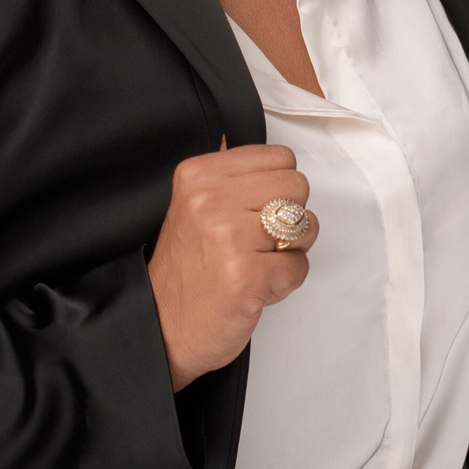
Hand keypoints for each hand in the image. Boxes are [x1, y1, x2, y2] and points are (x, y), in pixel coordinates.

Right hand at [145, 143, 313, 390]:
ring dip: (290, 251)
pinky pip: (299, 266)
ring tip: (256, 263)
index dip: (277, 189)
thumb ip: (226, 175)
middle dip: (289, 218)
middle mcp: (210, 200)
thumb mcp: (192, 204)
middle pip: (297, 187)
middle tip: (258, 242)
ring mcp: (228, 237)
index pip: (280, 158)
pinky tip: (256, 286)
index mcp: (199, 176)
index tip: (253, 213)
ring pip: (305, 225)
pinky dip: (285, 282)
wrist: (162, 327)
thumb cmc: (186, 271)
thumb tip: (245, 140)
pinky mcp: (247, 275)